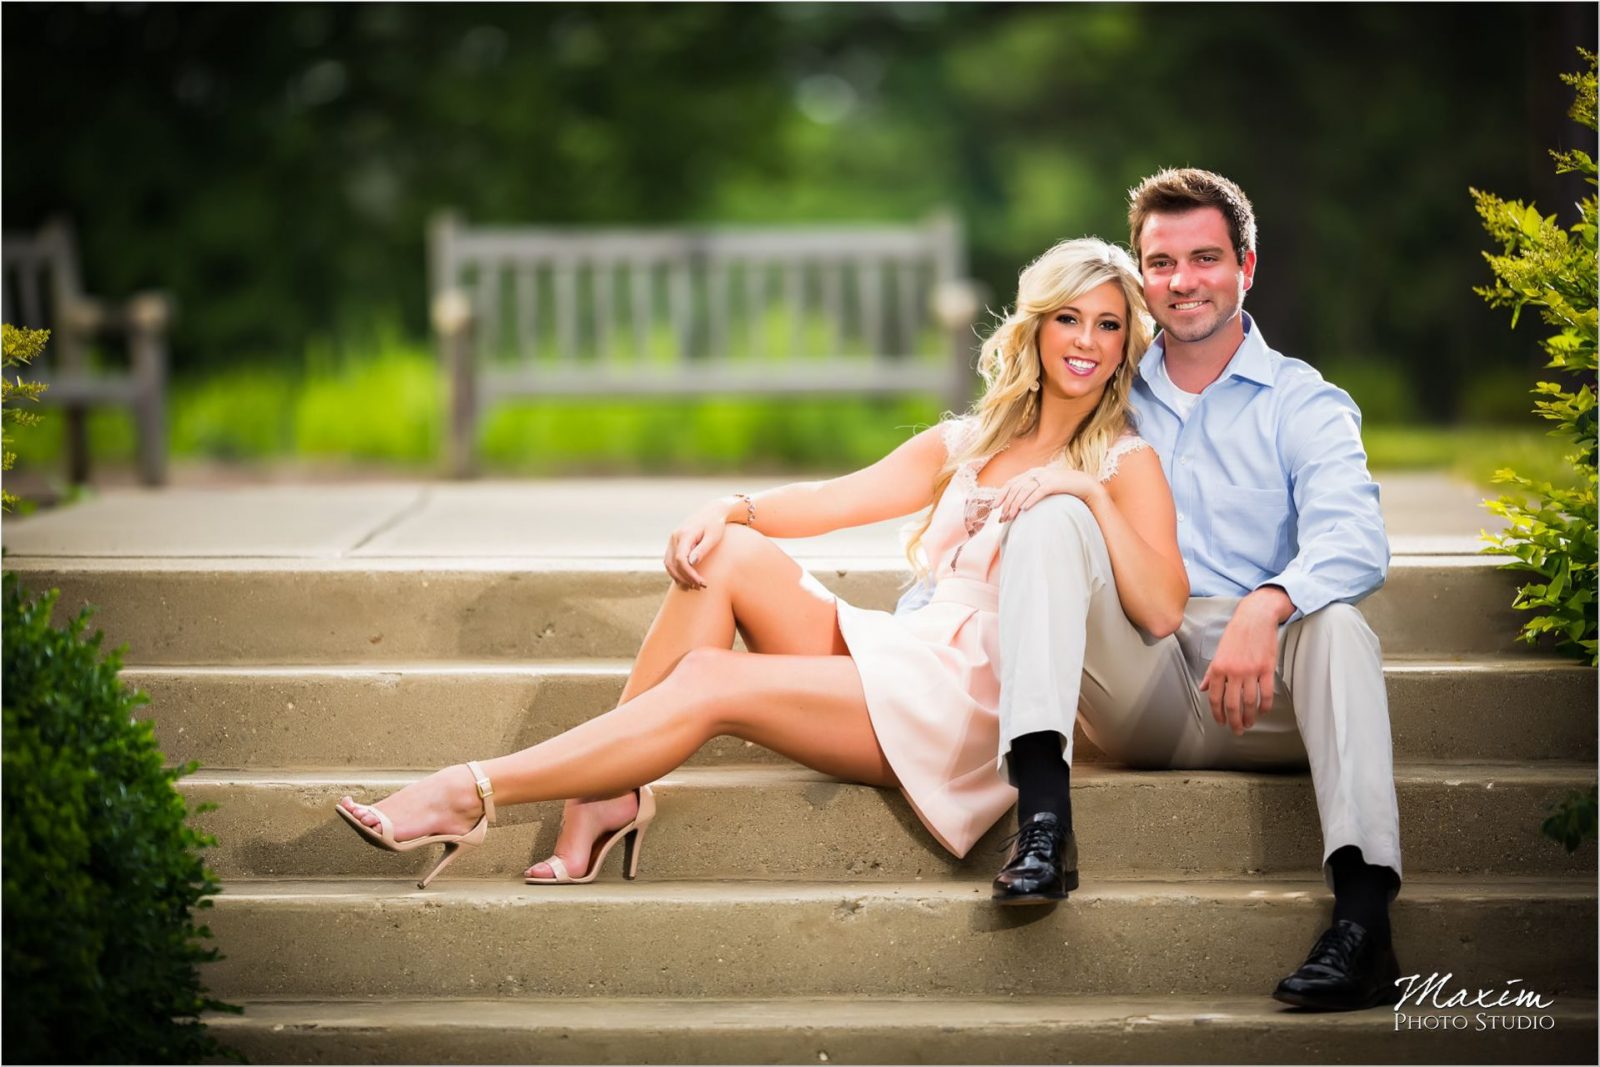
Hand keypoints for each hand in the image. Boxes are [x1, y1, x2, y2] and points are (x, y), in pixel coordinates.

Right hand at [663, 502, 730, 589]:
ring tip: (693, 587)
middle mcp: (675, 537)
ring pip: (668, 563)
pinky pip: (670, 561)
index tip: (702, 583)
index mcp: (685, 534)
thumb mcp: (713, 536)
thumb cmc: (716, 524)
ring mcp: (672, 540)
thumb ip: (703, 549)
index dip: (689, 574)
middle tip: (699, 587)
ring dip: (678, 577)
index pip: (681, 559)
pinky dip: (676, 572)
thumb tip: (692, 563)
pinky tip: (687, 580)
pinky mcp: (674, 543)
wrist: (712, 512)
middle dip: (684, 578)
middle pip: (673, 563)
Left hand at [996, 465, 1103, 523]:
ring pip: (1024, 490)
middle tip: (1002, 518)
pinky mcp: (1054, 483)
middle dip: (1007, 504)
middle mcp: (1036, 472)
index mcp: (1032, 473)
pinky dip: (1030, 500)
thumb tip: (1018, 506)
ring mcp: (1045, 476)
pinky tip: (1024, 509)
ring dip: (1015, 505)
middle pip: (1015, 488)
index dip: (1001, 495)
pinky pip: (1039, 492)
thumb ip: (1032, 492)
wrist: (1083, 483)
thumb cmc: (1063, 489)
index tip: (994, 507)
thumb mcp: (1044, 487)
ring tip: (1011, 517)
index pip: (1011, 483)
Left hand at [1199, 588, 1292, 733]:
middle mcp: (1233, 671)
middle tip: (1237, 730)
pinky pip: (1266, 693)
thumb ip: (1212, 672)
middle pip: (1232, 704)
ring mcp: (1251, 671)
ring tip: (1249, 724)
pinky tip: (1263, 712)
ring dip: (1250, 717)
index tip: (1222, 723)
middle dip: (1234, 721)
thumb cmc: (1236, 634)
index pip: (1216, 698)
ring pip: (1250, 702)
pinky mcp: (1267, 668)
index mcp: (1219, 667)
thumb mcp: (1219, 652)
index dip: (1218, 714)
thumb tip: (1204, 688)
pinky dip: (1265, 706)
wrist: (1255, 617)